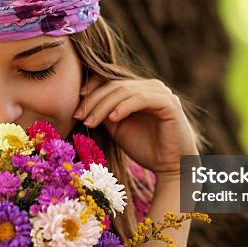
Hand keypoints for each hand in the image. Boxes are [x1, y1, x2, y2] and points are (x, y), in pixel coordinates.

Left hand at [73, 75, 197, 177]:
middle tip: (78, 116)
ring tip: (90, 122)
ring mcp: (161, 92)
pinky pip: (141, 99)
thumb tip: (84, 101)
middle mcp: (152, 86)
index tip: (76, 105)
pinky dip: (124, 107)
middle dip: (93, 101)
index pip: (112, 79)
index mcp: (140, 89)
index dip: (92, 87)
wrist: (171, 167)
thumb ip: (105, 111)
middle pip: (115, 84)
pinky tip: (112, 119)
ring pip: (125, 90)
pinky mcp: (169, 103)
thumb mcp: (118, 127)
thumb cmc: (146, 149)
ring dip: (104, 106)